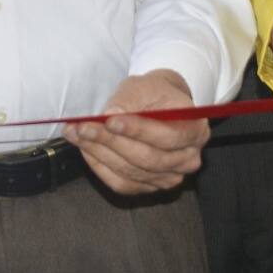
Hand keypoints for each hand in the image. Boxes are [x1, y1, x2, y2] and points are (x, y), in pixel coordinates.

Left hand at [64, 69, 207, 194]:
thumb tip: (111, 114)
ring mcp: (170, 176)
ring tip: (76, 134)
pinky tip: (86, 149)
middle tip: (83, 127)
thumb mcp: (143, 86)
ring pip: (132, 172)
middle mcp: (188, 158)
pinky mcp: (150, 186)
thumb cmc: (153, 94)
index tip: (110, 120)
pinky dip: (100, 167)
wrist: (158, 106)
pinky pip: (122, 184)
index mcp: (195, 130)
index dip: (137, 130)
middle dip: (111, 142)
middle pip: (148, 158)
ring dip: (99, 154)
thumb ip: (129, 100)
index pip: (167, 137)